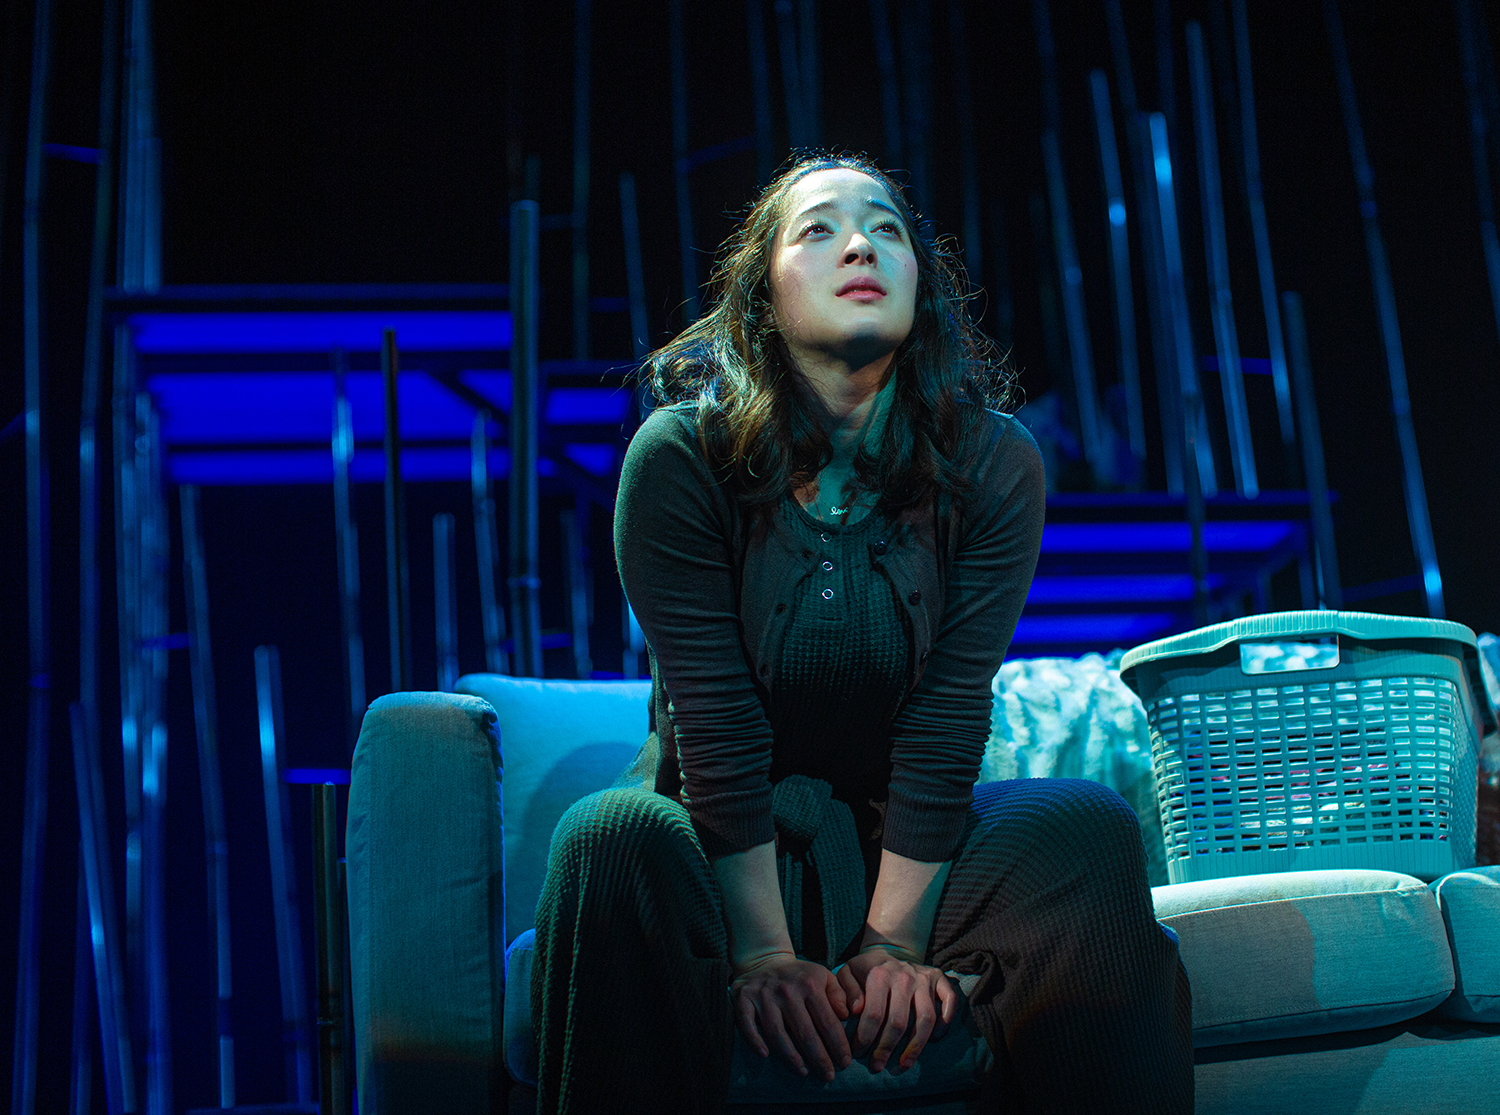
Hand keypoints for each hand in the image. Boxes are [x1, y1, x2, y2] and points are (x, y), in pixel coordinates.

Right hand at [731, 952, 853, 1082]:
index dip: (838, 1045)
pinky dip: (754, 1041)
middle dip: (818, 1058)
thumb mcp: (824, 977)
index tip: (845, 1063)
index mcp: (810, 984)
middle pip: (804, 1032)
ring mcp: (763, 994)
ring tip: (803, 1072)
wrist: (765, 960)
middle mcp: (787, 990)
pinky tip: (765, 1055)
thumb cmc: (800, 977)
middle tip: (828, 1076)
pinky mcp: (742, 998)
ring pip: (777, 1033)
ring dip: (790, 1057)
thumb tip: (846, 1015)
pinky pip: (747, 1024)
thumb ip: (839, 995)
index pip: (827, 1021)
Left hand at [834, 945, 957, 1072]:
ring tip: (904, 1065)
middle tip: (877, 1067)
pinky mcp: (940, 978)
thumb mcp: (847, 973)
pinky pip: (950, 1000)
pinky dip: (946, 1021)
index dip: (865, 1038)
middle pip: (899, 1021)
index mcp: (880, 974)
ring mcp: (924, 977)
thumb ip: (844, 990)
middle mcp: (904, 975)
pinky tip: (936, 1038)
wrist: (889, 952)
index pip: (874, 1013)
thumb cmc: (865, 970)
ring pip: (925, 1018)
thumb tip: (854, 1010)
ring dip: (915, 1047)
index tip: (858, 1054)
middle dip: (886, 1049)